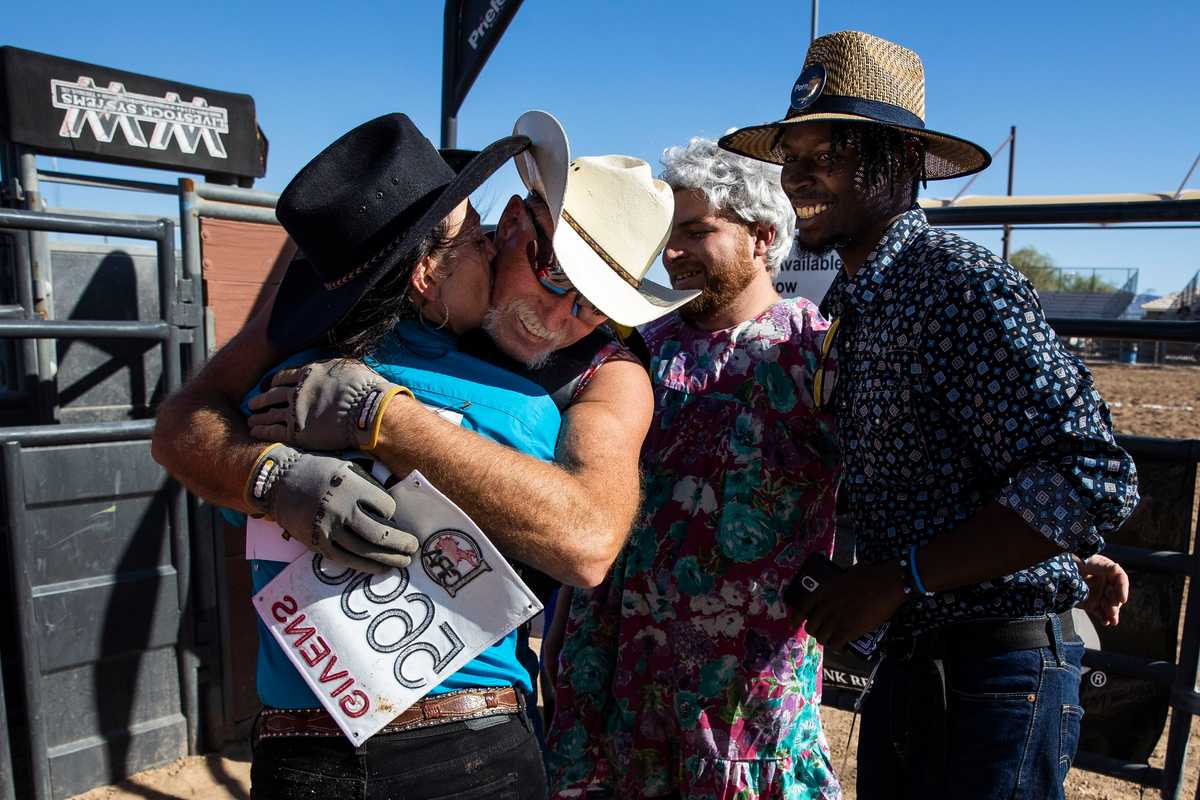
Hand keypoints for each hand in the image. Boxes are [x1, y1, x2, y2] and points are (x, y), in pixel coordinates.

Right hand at [244, 444, 417, 574]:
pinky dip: (367, 566)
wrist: (280, 482)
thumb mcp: (348, 466)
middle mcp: (341, 510)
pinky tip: (381, 568)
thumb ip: (369, 485)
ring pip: (365, 552)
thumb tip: (393, 508)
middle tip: (413, 548)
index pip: (386, 506)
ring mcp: (328, 530)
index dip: (393, 512)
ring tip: (404, 562)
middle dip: (401, 544)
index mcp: (351, 487)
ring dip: (389, 559)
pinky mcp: (318, 544)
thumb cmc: (319, 471)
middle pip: (380, 534)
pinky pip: (346, 560)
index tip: (393, 515)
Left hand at [247, 359, 409, 450]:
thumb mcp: (350, 366)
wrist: (369, 411)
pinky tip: (255, 432)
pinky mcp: (297, 432)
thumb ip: (335, 365)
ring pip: (269, 414)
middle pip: (272, 395)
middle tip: (252, 404)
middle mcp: (297, 391)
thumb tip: (335, 363)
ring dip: (258, 417)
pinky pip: (273, 431)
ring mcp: (295, 412)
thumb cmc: (365, 388)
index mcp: (309, 373)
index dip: (273, 382)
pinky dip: (262, 431)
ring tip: (251, 420)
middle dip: (261, 400)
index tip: (267, 387)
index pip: (283, 377)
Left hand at [790, 561, 906, 650]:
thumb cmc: (870, 575)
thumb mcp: (847, 575)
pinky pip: (836, 644)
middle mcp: (826, 606)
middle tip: (821, 633)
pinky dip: (838, 647)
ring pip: (822, 637)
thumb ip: (839, 583)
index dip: (796, 618)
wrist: (886, 585)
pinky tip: (842, 646)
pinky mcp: (849, 630)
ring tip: (832, 640)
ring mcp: (836, 619)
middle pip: (812, 626)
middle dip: (815, 632)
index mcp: (824, 591)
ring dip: (826, 640)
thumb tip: (842, 583)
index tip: (793, 624)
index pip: (803, 607)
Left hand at [1078, 554, 1129, 626]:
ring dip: (1112, 613)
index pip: (1120, 580)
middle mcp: (1106, 584)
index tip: (1122, 599)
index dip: (1123, 589)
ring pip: (1109, 606)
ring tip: (1112, 620)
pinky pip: (1099, 612)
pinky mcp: (1091, 604)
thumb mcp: (1089, 561)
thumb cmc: (1074, 561)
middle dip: (1115, 604)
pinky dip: (1103, 618)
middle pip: (1115, 596)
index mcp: (1108, 572)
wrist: (1058, 571)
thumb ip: (1103, 566)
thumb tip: (1116, 568)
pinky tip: (1106, 622)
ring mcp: (1099, 595)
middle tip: (1112, 611)